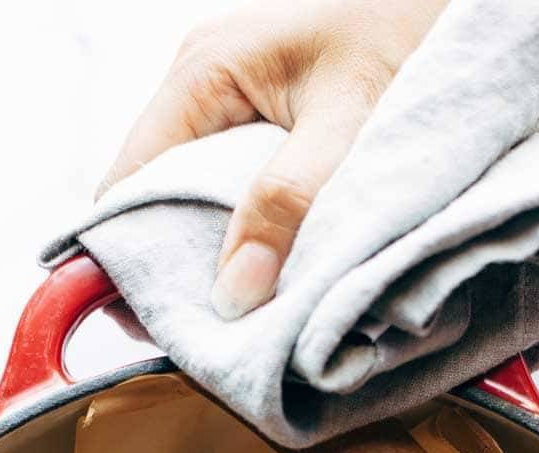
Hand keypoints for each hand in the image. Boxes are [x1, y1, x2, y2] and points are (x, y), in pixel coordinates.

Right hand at [99, 0, 446, 318]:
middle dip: (172, 265)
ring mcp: (233, 93)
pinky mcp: (267, 109)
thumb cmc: (412, 28)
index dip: (125, 258)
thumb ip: (289, 204)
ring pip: (195, 192)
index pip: (126, 184)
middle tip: (196, 335)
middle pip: (154, 194)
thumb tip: (232, 294)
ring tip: (234, 314)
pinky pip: (235, 182)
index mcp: (203, 72)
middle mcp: (204, 78)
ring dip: (213, 252)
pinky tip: (266, 268)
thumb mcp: (350, 123)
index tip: (149, 325)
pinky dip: (246, 228)